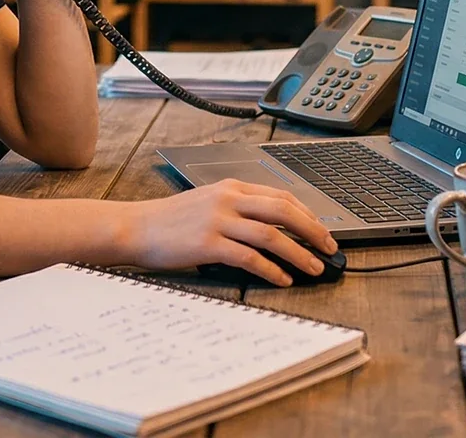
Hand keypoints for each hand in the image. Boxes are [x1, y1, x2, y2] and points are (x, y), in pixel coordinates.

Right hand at [126, 179, 336, 286]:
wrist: (136, 227)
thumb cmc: (170, 219)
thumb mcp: (207, 201)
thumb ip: (237, 207)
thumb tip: (273, 227)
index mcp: (230, 187)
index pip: (280, 195)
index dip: (307, 214)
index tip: (322, 230)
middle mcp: (227, 199)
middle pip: (283, 211)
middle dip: (312, 231)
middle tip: (329, 248)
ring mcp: (218, 221)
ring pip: (272, 235)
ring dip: (299, 253)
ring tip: (314, 268)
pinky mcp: (208, 244)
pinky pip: (250, 258)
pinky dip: (272, 270)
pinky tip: (283, 279)